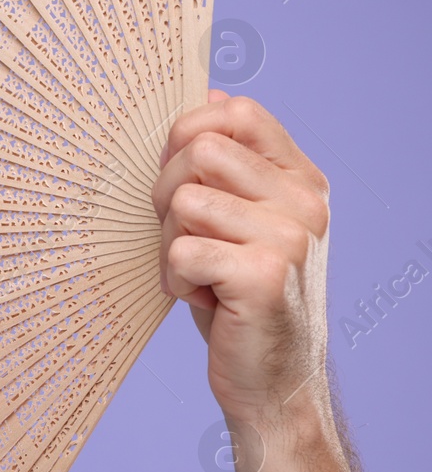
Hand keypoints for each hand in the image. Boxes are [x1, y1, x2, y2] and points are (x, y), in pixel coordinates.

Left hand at [153, 91, 332, 426]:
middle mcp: (304, 202)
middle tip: (187, 240)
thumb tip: (211, 93)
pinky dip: (175, 281)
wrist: (271, 378)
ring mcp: (290, 237)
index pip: (237, 114)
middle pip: (199, 151)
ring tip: (201, 275)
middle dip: (167, 196)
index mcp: (300, 179)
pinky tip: (205, 300)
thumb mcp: (234, 220)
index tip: (180, 179)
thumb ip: (228, 162)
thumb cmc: (237, 296)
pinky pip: (181, 250)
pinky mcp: (265, 275)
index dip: (188, 135)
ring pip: (183, 201)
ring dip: (171, 245)